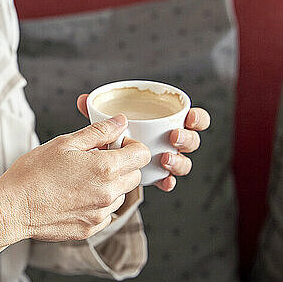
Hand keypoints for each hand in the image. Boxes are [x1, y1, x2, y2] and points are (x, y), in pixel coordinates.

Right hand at [0, 115, 150, 243]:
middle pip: (135, 176)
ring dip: (110, 185)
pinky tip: (76, 196)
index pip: (141, 155)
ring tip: (82, 179)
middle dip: (123, 165)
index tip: (115, 144)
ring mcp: (100, 214)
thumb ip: (98, 132)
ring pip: (121, 196)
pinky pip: (106, 213)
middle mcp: (108, 193)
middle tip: (97, 159)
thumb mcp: (65, 143)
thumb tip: (120, 122)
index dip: (131, 146)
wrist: (13, 208)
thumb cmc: (34, 173)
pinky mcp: (91, 228)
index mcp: (105, 168)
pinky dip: (98, 204)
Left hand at [77, 94, 210, 192]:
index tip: (189, 117)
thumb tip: (84, 100)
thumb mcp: (105, 120)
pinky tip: (163, 181)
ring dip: (178, 161)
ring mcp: (167, 160)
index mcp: (167, 122)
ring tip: (164, 158)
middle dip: (187, 139)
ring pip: (184, 163)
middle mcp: (171, 141)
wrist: (99, 164)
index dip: (197, 118)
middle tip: (173, 137)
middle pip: (192, 141)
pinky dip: (167, 181)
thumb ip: (98, 110)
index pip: (193, 119)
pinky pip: (168, 181)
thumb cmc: (109, 135)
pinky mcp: (158, 177)